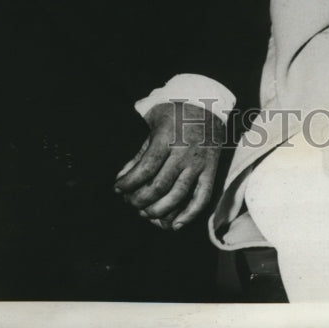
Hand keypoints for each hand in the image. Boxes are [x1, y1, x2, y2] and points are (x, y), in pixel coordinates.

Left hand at [113, 101, 224, 230]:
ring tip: (146, 213)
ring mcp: (199, 163)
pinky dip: (189, 215)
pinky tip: (174, 225)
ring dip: (158, 210)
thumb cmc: (175, 113)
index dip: (129, 183)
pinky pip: (202, 198)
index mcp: (168, 138)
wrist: (207, 104)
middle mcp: (184, 153)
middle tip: (130, 203)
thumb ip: (138, 153)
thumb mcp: (153, 125)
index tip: (117, 189)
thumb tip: (121, 177)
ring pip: (178, 195)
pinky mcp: (211, 170)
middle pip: (159, 186)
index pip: (145, 168)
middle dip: (140, 200)